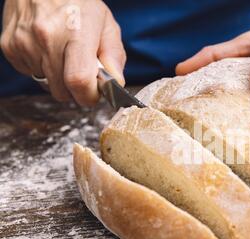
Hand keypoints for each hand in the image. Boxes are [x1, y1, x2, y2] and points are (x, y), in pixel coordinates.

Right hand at [1, 0, 125, 105]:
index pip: (79, 81)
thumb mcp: (106, 24)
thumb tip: (116, 83)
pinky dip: (40, 67)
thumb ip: (114, 56)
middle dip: (75, 90)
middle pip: (61, 90)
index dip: (89, 96)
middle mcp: (47, 38)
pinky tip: (46, 48)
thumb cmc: (78, 1)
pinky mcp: (9, 45)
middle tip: (82, 73)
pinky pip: (29, 73)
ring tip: (63, 53)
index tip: (94, 94)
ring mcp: (24, 42)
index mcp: (76, 33)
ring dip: (57, 78)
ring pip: (45, 84)